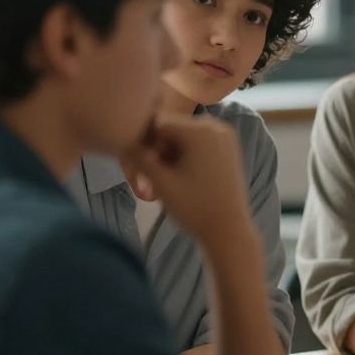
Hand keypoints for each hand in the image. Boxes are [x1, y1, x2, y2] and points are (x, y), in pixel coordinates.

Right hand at [123, 114, 252, 242]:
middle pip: (171, 129)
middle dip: (158, 150)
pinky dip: (186, 156)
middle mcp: (216, 125)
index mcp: (200, 129)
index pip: (156, 123)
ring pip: (184, 137)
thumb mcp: (160, 181)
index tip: (146, 171)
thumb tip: (125, 138)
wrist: (229, 231)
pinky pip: (199, 144)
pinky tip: (182, 179)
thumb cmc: (194, 208)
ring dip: (170, 155)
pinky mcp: (230, 148)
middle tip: (154, 181)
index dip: (145, 145)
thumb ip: (138, 156)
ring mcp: (226, 136)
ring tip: (168, 182)